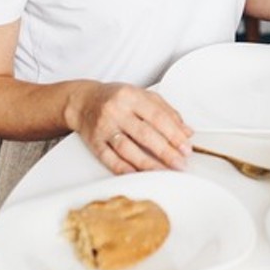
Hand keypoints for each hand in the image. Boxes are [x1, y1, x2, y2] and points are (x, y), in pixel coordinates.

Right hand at [71, 82, 193, 174]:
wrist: (82, 102)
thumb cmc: (116, 98)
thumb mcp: (142, 95)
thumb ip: (166, 111)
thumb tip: (186, 131)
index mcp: (131, 96)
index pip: (157, 117)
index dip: (174, 134)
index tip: (186, 148)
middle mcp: (116, 111)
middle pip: (144, 134)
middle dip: (165, 151)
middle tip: (180, 163)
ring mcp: (103, 128)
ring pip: (128, 149)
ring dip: (148, 163)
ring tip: (164, 171)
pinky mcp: (93, 142)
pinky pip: (109, 159)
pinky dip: (124, 168)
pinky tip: (139, 174)